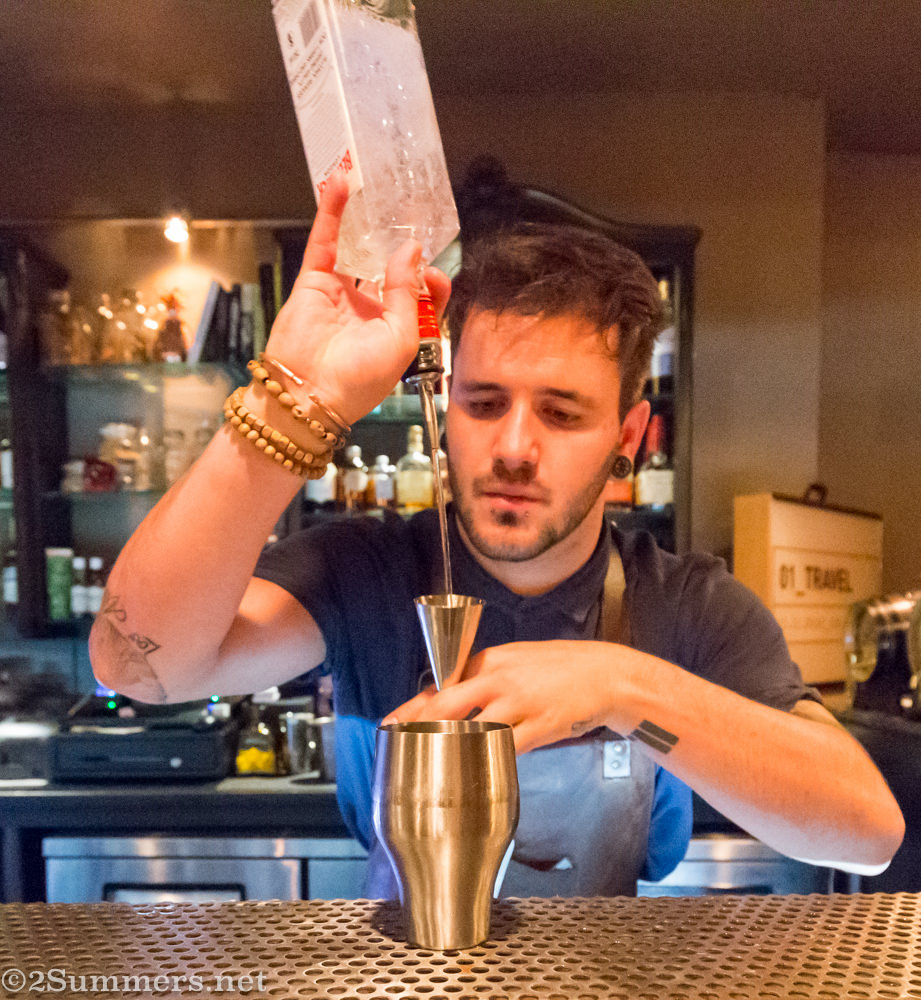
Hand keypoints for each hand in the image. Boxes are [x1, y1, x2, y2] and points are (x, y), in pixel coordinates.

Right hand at [263, 172, 451, 423]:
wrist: (309, 395)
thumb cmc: (359, 380)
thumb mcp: (402, 340)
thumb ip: (407, 294)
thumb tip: (411, 252)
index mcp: (397, 329)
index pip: (420, 294)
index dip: (429, 278)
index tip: (431, 270)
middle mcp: (371, 309)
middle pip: (391, 267)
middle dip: (401, 243)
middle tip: (411, 213)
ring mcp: (342, 294)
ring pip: (358, 249)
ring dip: (367, 220)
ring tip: (380, 188)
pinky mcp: (314, 283)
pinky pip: (325, 242)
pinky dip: (332, 213)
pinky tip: (340, 187)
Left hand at [385, 640, 626, 753]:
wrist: (606, 673)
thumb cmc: (559, 669)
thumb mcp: (517, 662)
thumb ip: (486, 681)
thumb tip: (455, 704)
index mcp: (491, 661)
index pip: (444, 684)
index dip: (416, 706)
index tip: (393, 722)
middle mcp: (501, 678)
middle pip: (448, 704)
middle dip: (421, 726)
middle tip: (402, 745)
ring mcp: (521, 701)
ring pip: (474, 728)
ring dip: (453, 746)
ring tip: (433, 763)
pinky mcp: (541, 723)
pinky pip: (508, 746)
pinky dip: (491, 758)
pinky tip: (479, 770)